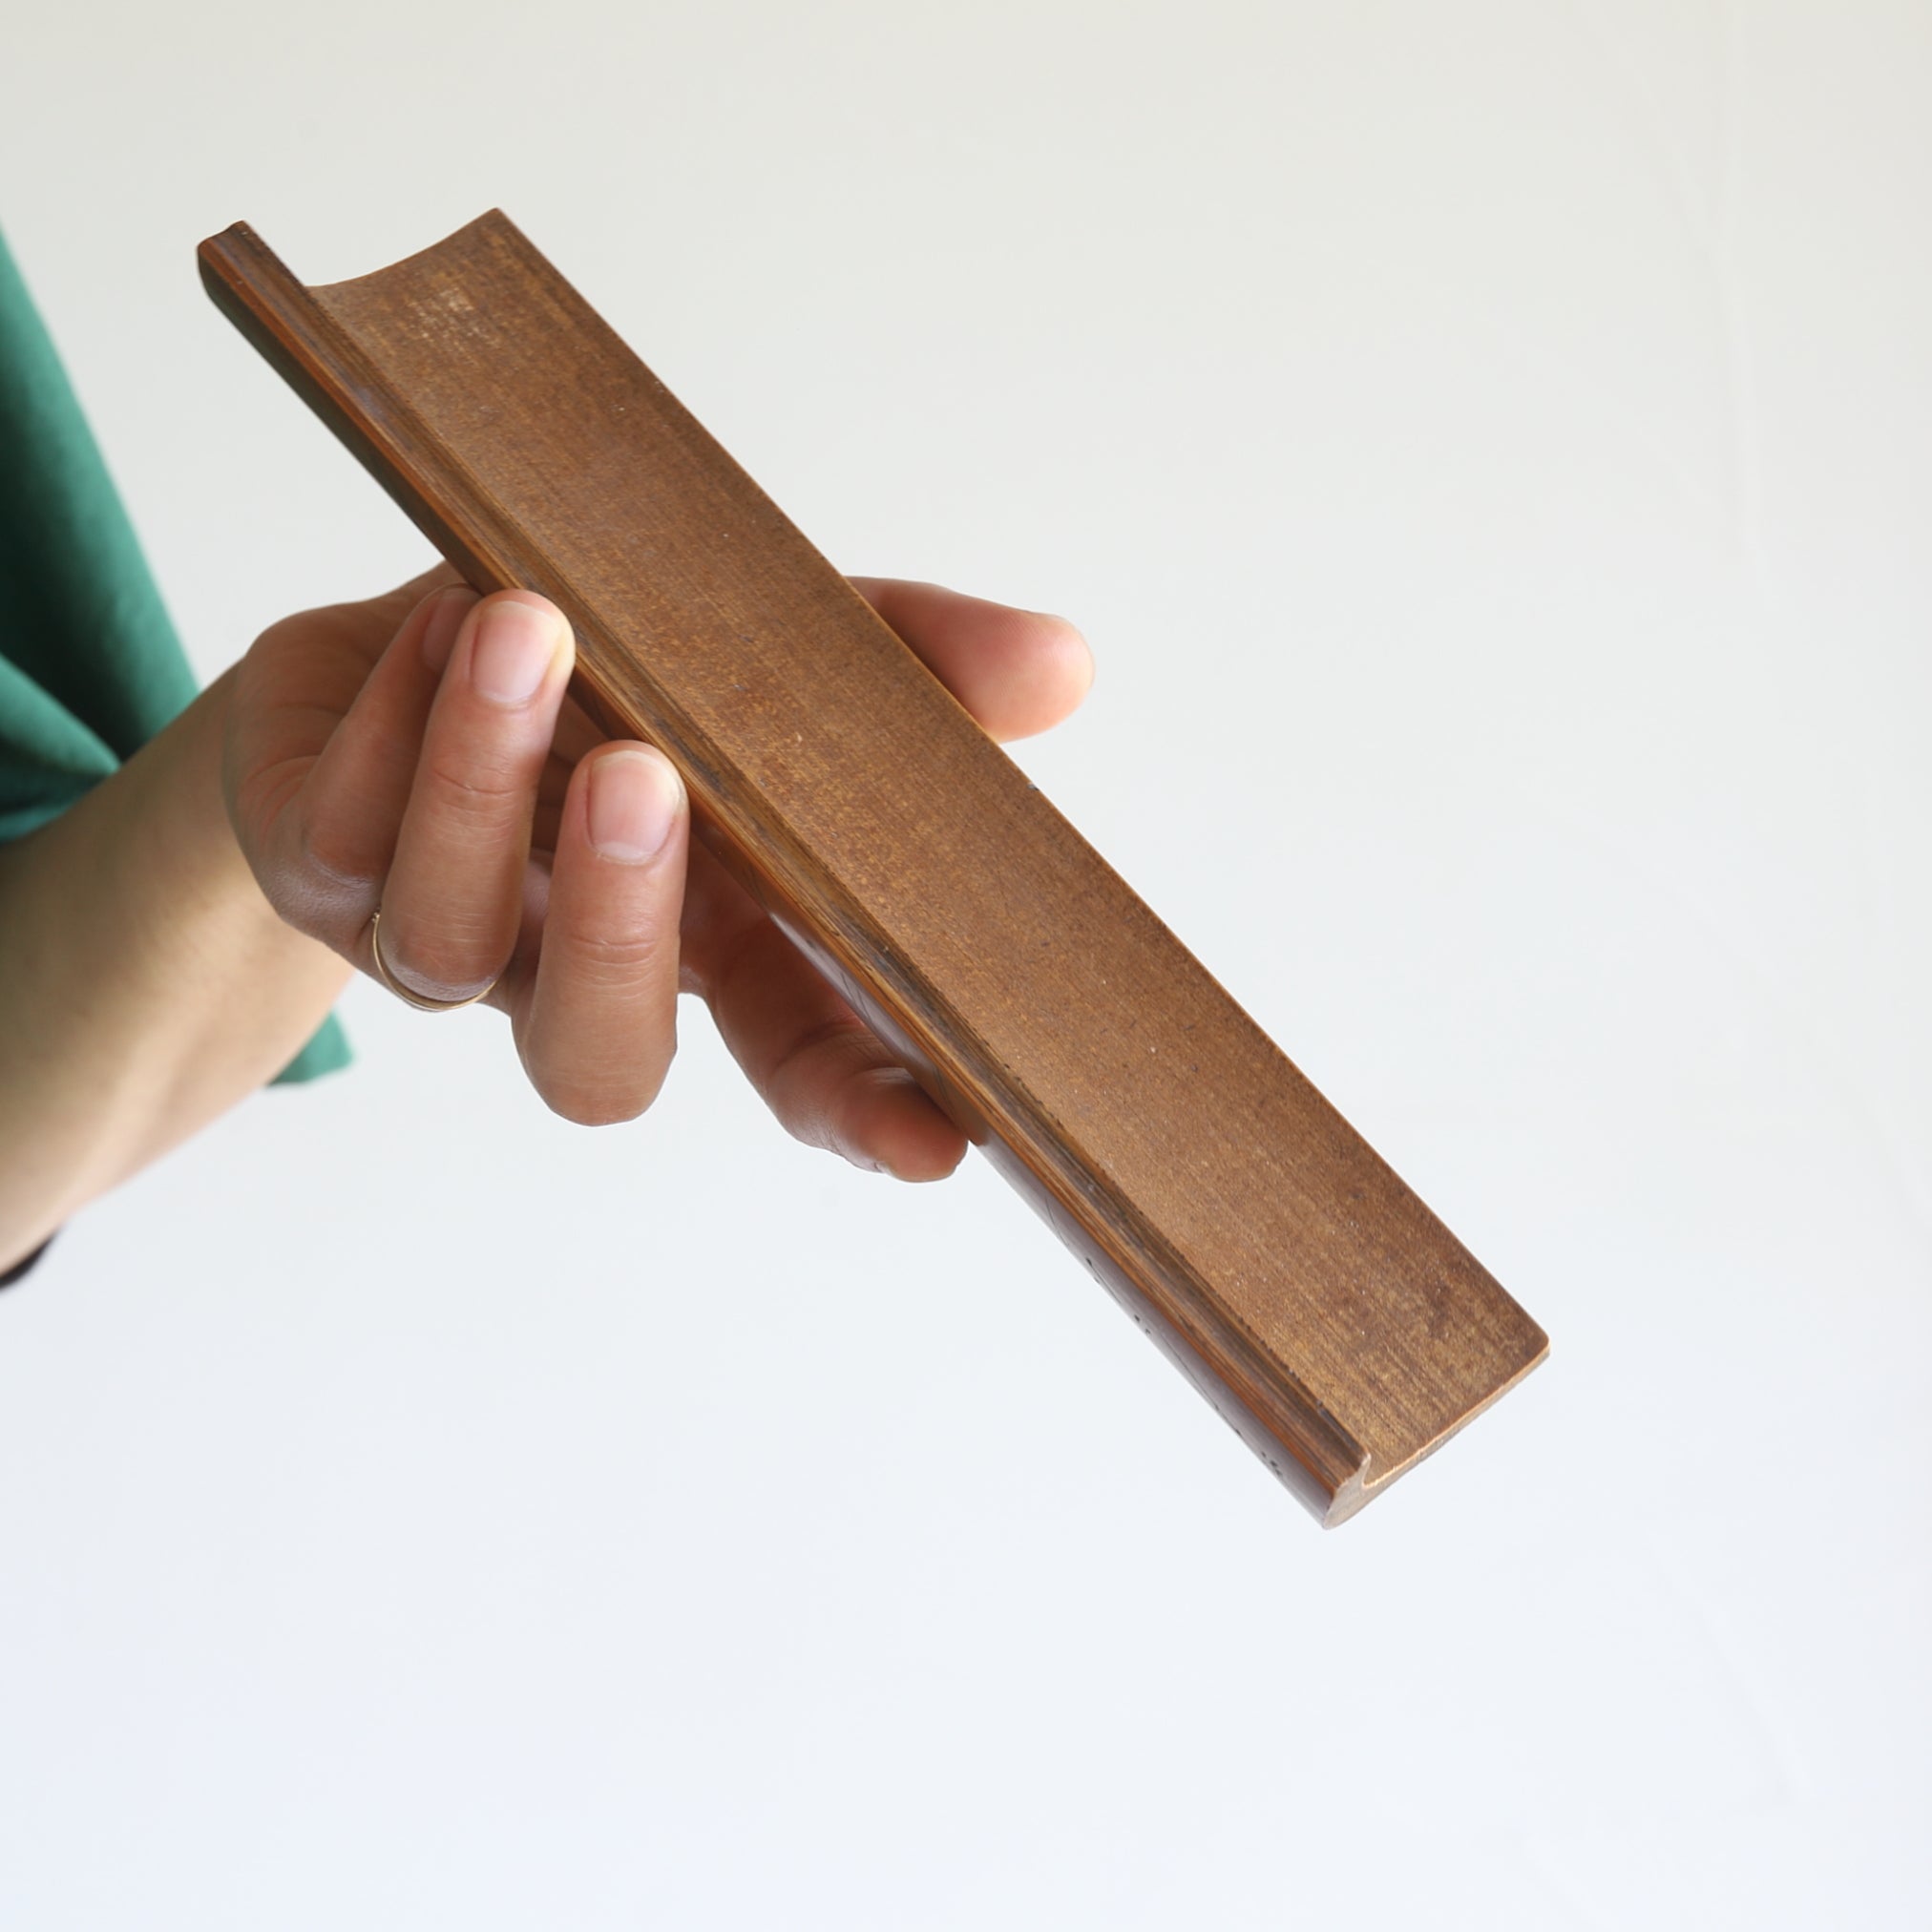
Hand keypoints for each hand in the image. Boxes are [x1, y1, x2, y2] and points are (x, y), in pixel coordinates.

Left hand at [224, 568, 1092, 1177]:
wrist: (413, 647)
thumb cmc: (631, 671)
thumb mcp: (784, 648)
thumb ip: (913, 660)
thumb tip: (1063, 667)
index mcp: (714, 947)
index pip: (797, 1065)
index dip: (862, 1112)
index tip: (937, 1138)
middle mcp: (574, 973)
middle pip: (598, 1063)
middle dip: (620, 933)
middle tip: (651, 778)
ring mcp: (442, 938)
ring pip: (443, 940)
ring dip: (482, 783)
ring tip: (529, 630)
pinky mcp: (322, 864)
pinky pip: (335, 837)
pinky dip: (390, 719)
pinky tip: (443, 623)